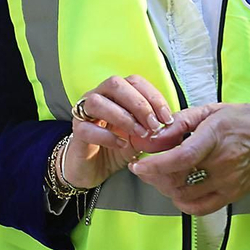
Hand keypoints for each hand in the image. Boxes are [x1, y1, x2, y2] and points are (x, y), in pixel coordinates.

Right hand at [62, 75, 181, 189]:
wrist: (93, 169)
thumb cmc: (117, 146)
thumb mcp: (141, 136)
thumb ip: (154, 128)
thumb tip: (174, 126)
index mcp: (115, 93)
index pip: (134, 81)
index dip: (153, 96)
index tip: (166, 118)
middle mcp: (97, 96)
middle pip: (115, 84)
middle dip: (138, 103)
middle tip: (153, 125)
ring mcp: (83, 113)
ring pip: (98, 102)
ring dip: (123, 117)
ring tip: (139, 134)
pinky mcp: (76, 133)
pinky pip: (87, 128)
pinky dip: (107, 136)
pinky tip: (121, 144)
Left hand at [128, 103, 249, 214]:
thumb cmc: (246, 120)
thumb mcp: (213, 110)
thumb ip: (181, 122)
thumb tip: (155, 136)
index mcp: (216, 136)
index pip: (181, 157)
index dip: (155, 164)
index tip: (138, 164)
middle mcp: (222, 163)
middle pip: (179, 178)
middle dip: (154, 175)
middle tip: (145, 167)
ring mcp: (229, 182)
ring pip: (185, 195)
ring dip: (166, 188)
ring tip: (161, 176)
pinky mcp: (232, 196)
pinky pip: (201, 208)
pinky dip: (183, 202)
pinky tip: (177, 191)